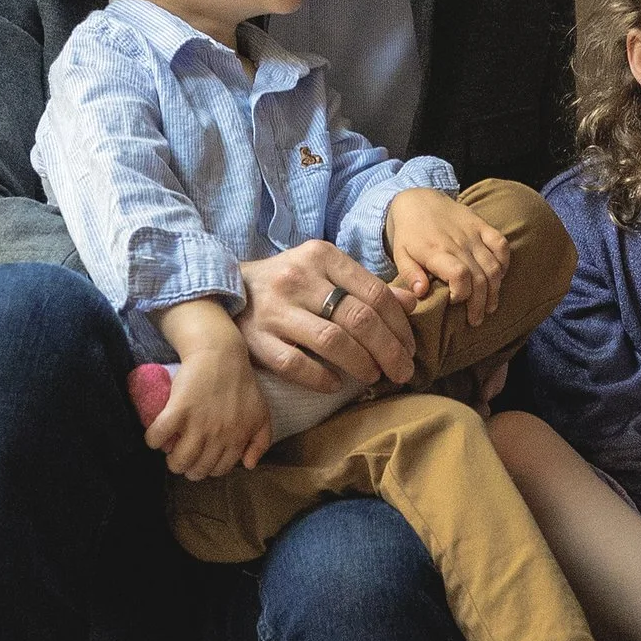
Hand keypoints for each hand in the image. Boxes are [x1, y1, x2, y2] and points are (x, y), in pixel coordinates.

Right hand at [150, 306, 271, 479]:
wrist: (220, 353)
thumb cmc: (241, 383)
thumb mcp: (261, 413)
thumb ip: (260, 441)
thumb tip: (247, 466)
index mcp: (238, 437)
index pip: (220, 469)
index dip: (209, 469)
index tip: (201, 461)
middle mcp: (218, 435)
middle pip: (198, 469)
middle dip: (189, 469)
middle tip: (184, 458)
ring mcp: (197, 423)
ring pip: (179, 460)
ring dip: (172, 461)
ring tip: (170, 452)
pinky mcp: (178, 409)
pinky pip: (159, 436)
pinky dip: (154, 440)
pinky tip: (156, 437)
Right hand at [237, 240, 418, 393]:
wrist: (228, 290)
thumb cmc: (288, 282)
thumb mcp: (326, 271)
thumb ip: (366, 285)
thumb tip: (412, 301)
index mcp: (321, 256)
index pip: (374, 293)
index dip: (400, 325)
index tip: (410, 347)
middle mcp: (298, 278)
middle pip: (359, 319)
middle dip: (389, 350)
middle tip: (402, 371)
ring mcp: (275, 309)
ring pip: (332, 342)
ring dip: (361, 364)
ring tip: (373, 376)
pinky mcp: (257, 339)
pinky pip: (297, 365)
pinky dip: (322, 378)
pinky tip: (336, 385)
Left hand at [385, 185, 510, 321]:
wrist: (418, 199)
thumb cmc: (409, 233)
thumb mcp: (400, 254)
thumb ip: (409, 274)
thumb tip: (421, 293)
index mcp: (436, 251)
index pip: (459, 275)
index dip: (462, 294)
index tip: (454, 303)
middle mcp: (458, 242)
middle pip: (480, 277)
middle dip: (480, 304)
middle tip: (476, 320)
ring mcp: (473, 233)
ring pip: (493, 266)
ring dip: (494, 290)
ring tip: (489, 307)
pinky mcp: (482, 225)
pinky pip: (501, 244)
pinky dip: (504, 263)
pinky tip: (499, 278)